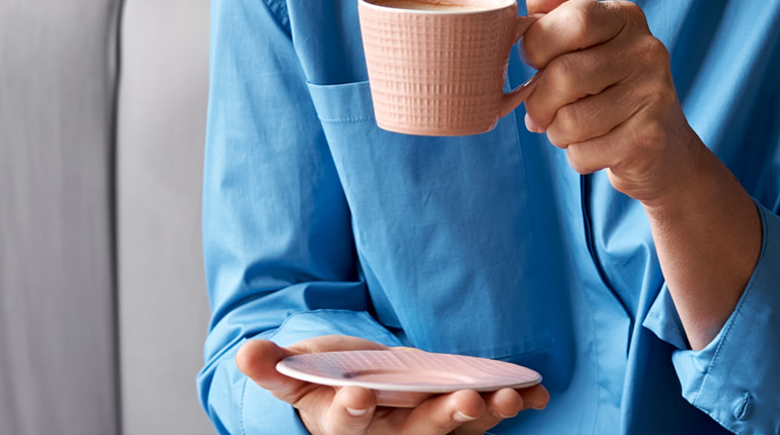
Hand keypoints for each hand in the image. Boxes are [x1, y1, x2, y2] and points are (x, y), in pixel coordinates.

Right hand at [236, 336, 547, 434]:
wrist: (357, 387)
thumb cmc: (326, 378)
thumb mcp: (296, 371)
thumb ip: (274, 366)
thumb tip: (245, 352)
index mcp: (344, 424)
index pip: (347, 425)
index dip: (352, 412)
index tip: (360, 396)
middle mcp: (390, 433)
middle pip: (417, 434)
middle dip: (442, 419)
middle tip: (463, 401)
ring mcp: (427, 426)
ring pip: (457, 428)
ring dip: (485, 413)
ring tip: (508, 396)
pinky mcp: (455, 414)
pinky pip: (485, 414)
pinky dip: (511, 403)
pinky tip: (535, 392)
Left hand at [519, 0, 703, 205]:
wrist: (664, 150)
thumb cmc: (609, 89)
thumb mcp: (585, 46)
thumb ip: (557, 16)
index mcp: (627, 18)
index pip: (573, 19)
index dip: (538, 45)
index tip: (536, 62)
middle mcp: (648, 51)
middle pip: (563, 75)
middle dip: (538, 102)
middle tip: (542, 111)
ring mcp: (654, 95)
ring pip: (569, 121)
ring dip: (556, 133)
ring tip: (571, 129)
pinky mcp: (649, 140)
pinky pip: (583, 153)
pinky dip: (576, 156)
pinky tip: (596, 147)